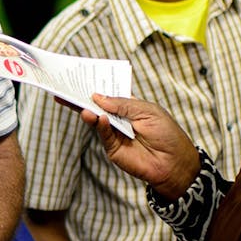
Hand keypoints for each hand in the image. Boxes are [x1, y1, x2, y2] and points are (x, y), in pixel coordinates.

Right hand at [67, 94, 201, 200]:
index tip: (81, 76)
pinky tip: (97, 118)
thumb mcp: (148, 112)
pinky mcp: (113, 148)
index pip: (110, 93)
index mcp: (130, 105)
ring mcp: (115, 133)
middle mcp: (120, 118)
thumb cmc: (168, 135)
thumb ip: (124, 104)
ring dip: (87, 110)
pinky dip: (99, 125)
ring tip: (79, 103)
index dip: (97, 85)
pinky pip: (103, 134)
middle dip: (82, 97)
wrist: (175, 164)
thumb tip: (98, 97)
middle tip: (65, 88)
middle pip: (97, 105)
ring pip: (96, 119)